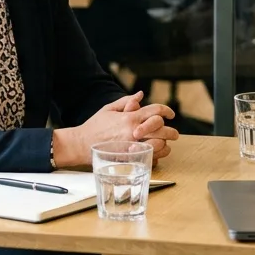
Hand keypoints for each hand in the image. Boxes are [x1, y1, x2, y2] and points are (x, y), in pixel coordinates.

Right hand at [54, 92, 177, 166]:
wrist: (81, 144)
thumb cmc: (94, 126)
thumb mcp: (109, 109)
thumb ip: (126, 101)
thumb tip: (140, 95)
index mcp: (130, 117)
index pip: (156, 110)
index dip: (167, 111)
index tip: (171, 114)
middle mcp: (134, 131)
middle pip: (162, 128)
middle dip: (171, 131)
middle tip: (174, 134)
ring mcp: (133, 146)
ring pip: (160, 145)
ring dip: (165, 144)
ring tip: (165, 145)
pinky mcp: (130, 159)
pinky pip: (150, 159)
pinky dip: (156, 157)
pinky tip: (155, 154)